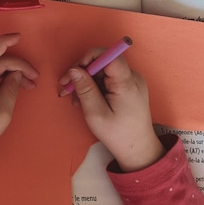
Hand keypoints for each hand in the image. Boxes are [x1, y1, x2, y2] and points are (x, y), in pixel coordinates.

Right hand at [58, 49, 163, 171]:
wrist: (138, 148)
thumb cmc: (117, 134)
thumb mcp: (95, 113)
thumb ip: (85, 89)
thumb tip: (73, 69)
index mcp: (126, 83)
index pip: (109, 55)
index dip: (89, 58)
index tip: (74, 72)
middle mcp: (132, 77)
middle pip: (102, 63)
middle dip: (82, 73)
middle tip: (66, 89)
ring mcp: (131, 82)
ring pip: (102, 71)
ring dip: (86, 82)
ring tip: (75, 99)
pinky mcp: (128, 87)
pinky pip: (107, 79)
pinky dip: (94, 86)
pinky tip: (85, 100)